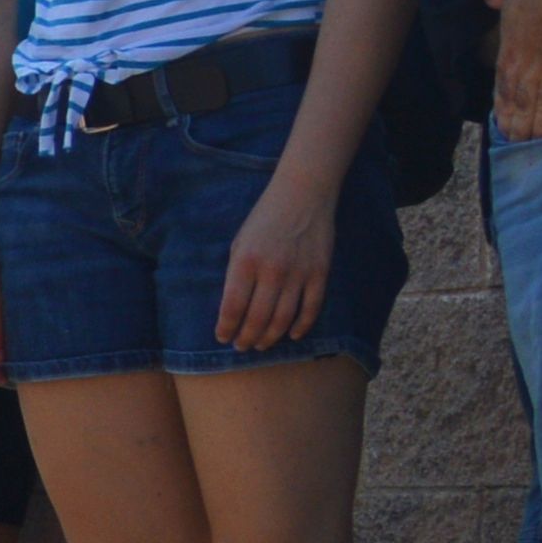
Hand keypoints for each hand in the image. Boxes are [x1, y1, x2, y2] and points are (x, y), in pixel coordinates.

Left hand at [211, 170, 334, 356]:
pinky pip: (311, 308)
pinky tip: (291, 335)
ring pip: (283, 319)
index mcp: (245, 262)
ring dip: (270, 337)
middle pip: (257, 318)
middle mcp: (271, 271)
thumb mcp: (239, 243)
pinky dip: (301, 326)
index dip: (226, 327)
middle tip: (241, 347)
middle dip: (246, 338)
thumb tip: (232, 308)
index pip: (232, 307)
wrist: (302, 195)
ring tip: (260, 345)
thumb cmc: (263, 220)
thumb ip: (236, 274)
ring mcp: (298, 273)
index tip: (222, 338)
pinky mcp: (320, 273)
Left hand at [489, 0, 541, 141]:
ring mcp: (536, 71)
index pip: (501, 77)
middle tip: (508, 138)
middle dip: (509, 120)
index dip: (501, 96)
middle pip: (510, 98)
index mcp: (508, 42)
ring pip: (526, 108)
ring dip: (525, 128)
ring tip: (523, 145)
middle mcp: (517, 62)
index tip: (499, 111)